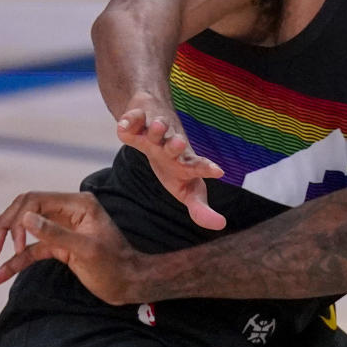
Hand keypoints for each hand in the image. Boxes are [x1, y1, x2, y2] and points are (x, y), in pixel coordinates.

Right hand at [0, 191, 145, 304]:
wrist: (130, 284)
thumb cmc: (115, 266)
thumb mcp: (87, 250)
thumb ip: (56, 233)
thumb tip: (25, 218)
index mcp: (78, 204)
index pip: (35, 200)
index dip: (17, 219)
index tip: (11, 246)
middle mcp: (68, 211)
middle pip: (24, 210)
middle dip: (3, 226)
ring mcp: (61, 229)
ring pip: (22, 228)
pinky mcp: (58, 247)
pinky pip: (29, 251)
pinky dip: (13, 263)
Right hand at [116, 99, 225, 229]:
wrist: (153, 126)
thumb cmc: (173, 164)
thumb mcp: (186, 189)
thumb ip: (200, 208)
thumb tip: (220, 225)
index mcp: (184, 163)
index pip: (197, 166)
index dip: (205, 168)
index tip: (218, 171)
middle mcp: (171, 145)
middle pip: (174, 144)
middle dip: (176, 145)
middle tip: (179, 144)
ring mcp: (154, 132)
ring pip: (156, 129)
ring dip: (158, 129)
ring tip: (159, 126)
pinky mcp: (136, 123)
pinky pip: (132, 121)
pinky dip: (128, 123)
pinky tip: (126, 127)